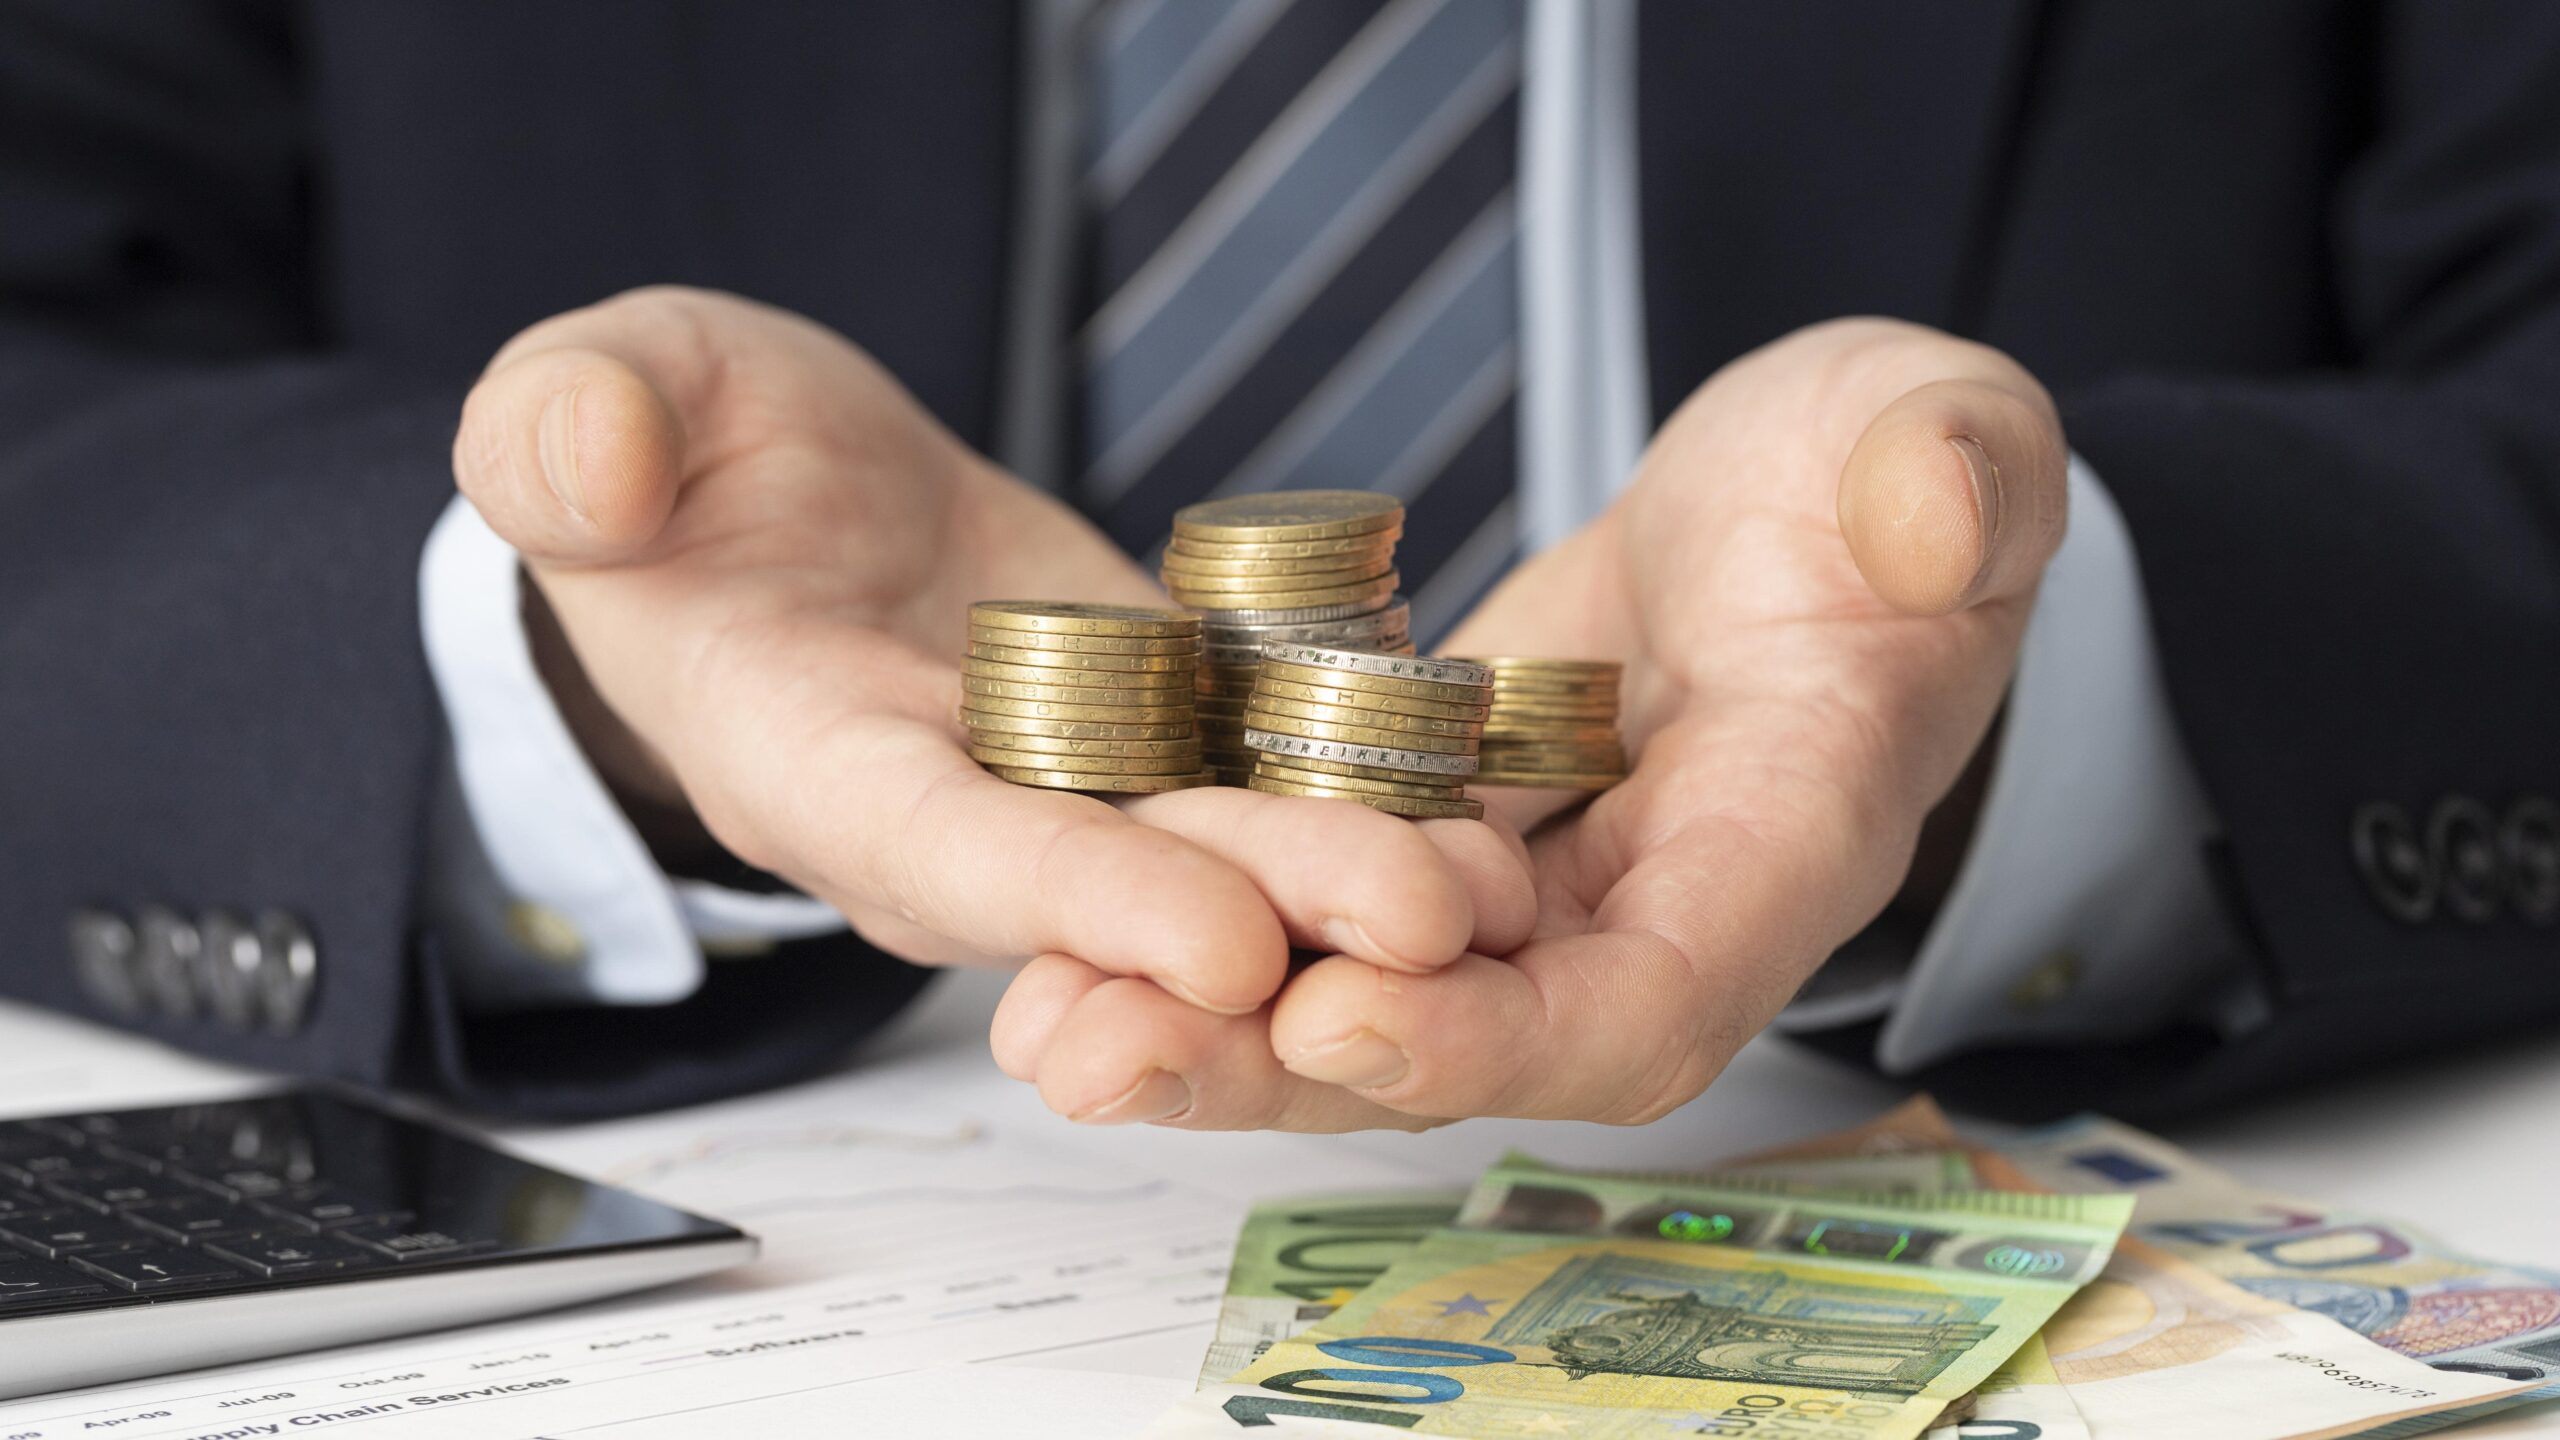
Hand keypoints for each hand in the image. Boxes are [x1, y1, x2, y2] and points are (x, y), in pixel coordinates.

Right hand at [453, 287, 1531, 1087]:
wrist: (759, 492)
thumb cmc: (666, 464)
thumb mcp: (589, 404)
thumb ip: (568, 434)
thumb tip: (588, 468)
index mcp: (806, 760)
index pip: (940, 852)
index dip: (1075, 907)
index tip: (1215, 945)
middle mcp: (955, 809)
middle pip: (1120, 889)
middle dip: (1276, 916)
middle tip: (1435, 928)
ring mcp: (1063, 778)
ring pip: (1214, 844)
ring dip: (1353, 875)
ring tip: (1504, 884)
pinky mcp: (1150, 724)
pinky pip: (1259, 764)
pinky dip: (1366, 782)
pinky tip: (1487, 785)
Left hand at [994, 317, 2065, 1126]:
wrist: (1819, 496)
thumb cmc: (1894, 472)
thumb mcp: (1947, 439)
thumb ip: (1959, 481)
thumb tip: (1936, 519)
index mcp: (1789, 841)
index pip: (1650, 998)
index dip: (1497, 1035)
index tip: (1336, 1018)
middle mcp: (1655, 899)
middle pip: (1468, 1040)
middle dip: (1283, 1064)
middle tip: (1099, 1054)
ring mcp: (1550, 875)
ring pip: (1377, 988)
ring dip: (1215, 1017)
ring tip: (1045, 1019)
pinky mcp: (1462, 824)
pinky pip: (1333, 894)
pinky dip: (1218, 913)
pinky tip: (1079, 913)